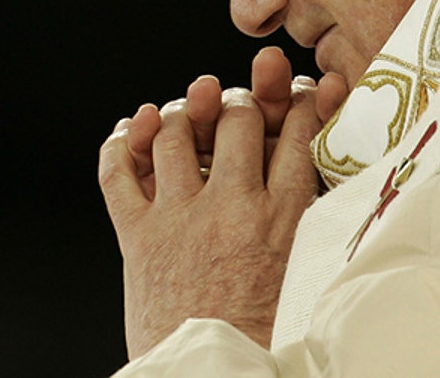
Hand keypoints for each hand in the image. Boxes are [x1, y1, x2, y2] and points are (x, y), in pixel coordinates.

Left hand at [98, 57, 337, 356]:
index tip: (294, 95)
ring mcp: (178, 217)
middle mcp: (230, 208)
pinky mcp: (138, 234)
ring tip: (192, 110)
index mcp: (283, 222)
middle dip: (241, 101)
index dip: (297, 106)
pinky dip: (124, 142)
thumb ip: (312, 228)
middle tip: (240, 103)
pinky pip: (118, 171)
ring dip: (185, 112)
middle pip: (237, 120)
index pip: (297, 137)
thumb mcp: (308, 278)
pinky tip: (136, 128)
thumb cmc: (263, 343)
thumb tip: (321, 182)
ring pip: (178, 133)